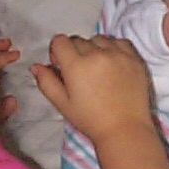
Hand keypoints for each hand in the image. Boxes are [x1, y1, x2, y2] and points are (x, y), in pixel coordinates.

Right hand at [31, 34, 153, 142]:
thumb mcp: (63, 104)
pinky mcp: (133, 58)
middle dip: (75, 52)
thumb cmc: (90, 120)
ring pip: (98, 39)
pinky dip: (113, 48)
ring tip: (97, 67)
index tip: (61, 65)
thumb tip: (35, 66)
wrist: (124, 129)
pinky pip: (119, 42)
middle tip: (80, 72)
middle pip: (79, 40)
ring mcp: (117, 54)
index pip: (60, 40)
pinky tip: (112, 62)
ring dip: (94, 48)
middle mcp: (96, 54)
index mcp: (76, 65)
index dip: (57, 51)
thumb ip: (47, 82)